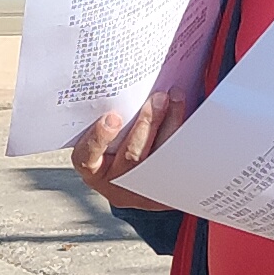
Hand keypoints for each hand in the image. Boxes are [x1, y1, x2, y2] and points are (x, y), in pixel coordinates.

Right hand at [67, 93, 183, 210]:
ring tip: (175, 100)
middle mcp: (113, 182)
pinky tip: (186, 119)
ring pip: (158, 160)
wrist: (134, 177)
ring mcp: (139, 190)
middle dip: (147, 124)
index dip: (99, 137)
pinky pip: (175, 164)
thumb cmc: (113, 145)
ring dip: (169, 126)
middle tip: (158, 99)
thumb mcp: (104, 134)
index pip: (87, 156)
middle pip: (131, 157)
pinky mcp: (162, 192)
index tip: (113, 117)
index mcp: (92, 167)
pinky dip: (181, 139)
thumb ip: (107, 116)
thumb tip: (122, 82)